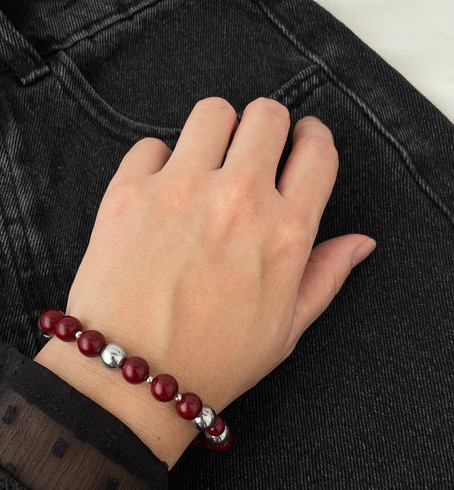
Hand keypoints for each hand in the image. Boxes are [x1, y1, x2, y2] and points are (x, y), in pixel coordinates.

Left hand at [34, 97, 375, 467]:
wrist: (131, 377)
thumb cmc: (212, 361)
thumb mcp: (285, 329)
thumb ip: (326, 276)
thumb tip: (360, 242)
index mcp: (285, 232)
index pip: (317, 151)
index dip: (313, 139)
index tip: (301, 143)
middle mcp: (238, 200)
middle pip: (267, 115)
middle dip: (266, 127)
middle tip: (252, 152)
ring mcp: (181, 190)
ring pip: (212, 112)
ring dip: (215, 131)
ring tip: (205, 163)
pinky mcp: (129, 191)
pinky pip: (150, 144)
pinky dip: (157, 161)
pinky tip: (159, 193)